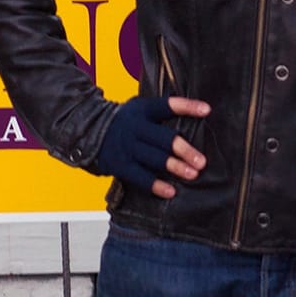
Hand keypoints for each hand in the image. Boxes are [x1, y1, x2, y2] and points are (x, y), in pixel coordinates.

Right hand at [92, 94, 210, 198]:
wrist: (89, 131)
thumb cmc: (125, 122)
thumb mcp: (140, 110)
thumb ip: (163, 114)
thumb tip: (199, 117)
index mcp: (143, 110)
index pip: (167, 105)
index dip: (187, 107)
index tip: (206, 110)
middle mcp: (135, 127)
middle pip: (164, 138)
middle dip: (185, 150)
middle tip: (202, 161)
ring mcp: (127, 146)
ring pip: (154, 158)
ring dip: (175, 167)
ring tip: (192, 174)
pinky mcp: (120, 164)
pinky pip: (140, 177)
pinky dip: (156, 185)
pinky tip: (170, 191)